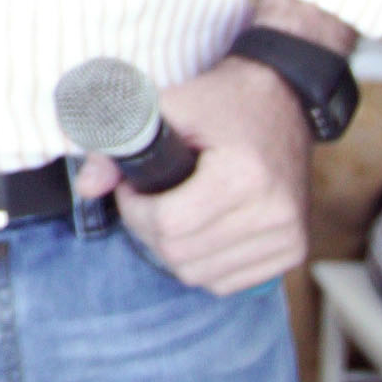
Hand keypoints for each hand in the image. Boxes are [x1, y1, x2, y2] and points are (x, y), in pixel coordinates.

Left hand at [75, 55, 311, 294]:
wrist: (285, 99)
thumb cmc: (222, 101)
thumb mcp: (168, 106)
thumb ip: (119, 143)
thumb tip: (87, 187)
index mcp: (245, 176)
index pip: (168, 225)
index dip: (134, 209)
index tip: (132, 186)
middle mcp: (274, 213)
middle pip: (180, 255)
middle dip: (148, 230)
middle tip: (149, 198)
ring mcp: (288, 236)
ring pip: (200, 275)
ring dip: (173, 249)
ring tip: (175, 210)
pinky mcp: (294, 251)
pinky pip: (226, 282)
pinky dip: (202, 263)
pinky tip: (201, 228)